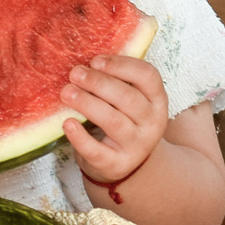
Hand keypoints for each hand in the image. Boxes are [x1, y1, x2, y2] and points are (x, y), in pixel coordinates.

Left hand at [61, 53, 170, 186]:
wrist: (125, 163)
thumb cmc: (123, 120)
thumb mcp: (130, 100)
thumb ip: (117, 80)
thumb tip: (85, 59)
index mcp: (157, 100)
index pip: (148, 76)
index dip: (122, 65)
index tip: (96, 60)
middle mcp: (152, 123)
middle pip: (128, 98)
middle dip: (99, 83)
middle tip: (75, 73)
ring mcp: (137, 146)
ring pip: (113, 122)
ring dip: (88, 104)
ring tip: (67, 92)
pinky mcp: (117, 165)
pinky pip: (97, 151)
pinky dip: (80, 137)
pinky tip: (67, 123)